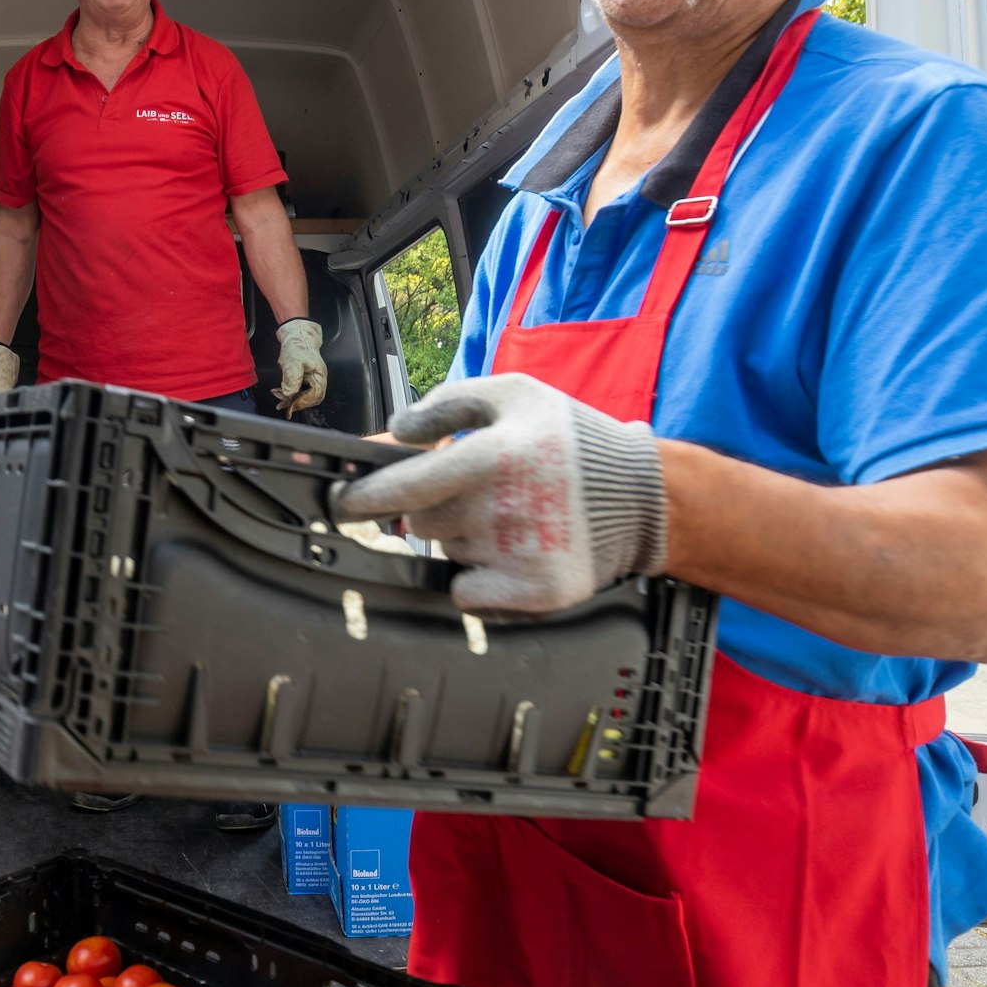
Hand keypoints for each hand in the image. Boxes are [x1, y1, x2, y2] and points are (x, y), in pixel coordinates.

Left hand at [273, 318, 326, 414]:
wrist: (295, 334)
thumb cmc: (298, 345)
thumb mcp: (294, 362)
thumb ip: (293, 379)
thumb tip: (289, 394)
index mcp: (319, 376)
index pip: (314, 395)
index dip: (302, 402)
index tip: (290, 405)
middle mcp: (317, 379)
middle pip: (310, 399)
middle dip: (296, 403)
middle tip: (283, 406)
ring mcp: (310, 380)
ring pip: (303, 396)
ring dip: (292, 400)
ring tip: (279, 402)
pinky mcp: (303, 379)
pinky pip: (298, 391)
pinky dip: (289, 394)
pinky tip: (280, 393)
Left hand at [329, 374, 667, 612]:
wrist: (644, 493)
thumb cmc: (570, 438)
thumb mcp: (515, 393)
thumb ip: (448, 402)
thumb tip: (395, 430)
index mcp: (495, 456)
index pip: (405, 485)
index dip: (362, 496)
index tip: (342, 502)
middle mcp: (503, 508)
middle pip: (419, 521)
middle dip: (431, 507)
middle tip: (471, 493)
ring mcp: (519, 555)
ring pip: (446, 552)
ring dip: (461, 537)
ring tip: (508, 515)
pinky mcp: (535, 592)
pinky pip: (467, 593)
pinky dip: (476, 579)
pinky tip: (507, 553)